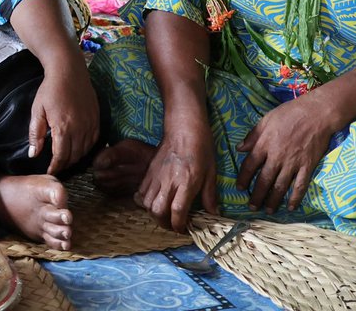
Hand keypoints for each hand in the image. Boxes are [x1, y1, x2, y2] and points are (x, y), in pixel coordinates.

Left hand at [29, 67, 98, 173]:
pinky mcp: (97, 117)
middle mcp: (80, 128)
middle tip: (57, 167)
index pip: (61, 157)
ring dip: (76, 158)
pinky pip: (95, 140)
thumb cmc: (50, 88)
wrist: (68, 69)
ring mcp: (91, 123)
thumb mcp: (37, 110)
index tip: (50, 172)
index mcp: (63, 127)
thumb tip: (33, 154)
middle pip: (74, 156)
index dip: (55, 167)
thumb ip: (36, 133)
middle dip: (65, 165)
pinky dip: (87, 148)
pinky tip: (79, 148)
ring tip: (67, 160)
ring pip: (86, 150)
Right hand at [135, 117, 217, 231]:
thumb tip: (213, 213)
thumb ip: (210, 195)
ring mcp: (156, 176)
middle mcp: (169, 181)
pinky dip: (146, 200)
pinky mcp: (149, 171)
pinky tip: (156, 200)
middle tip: (173, 225)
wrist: (184, 127)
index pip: (177, 212)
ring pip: (146, 203)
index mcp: (186, 182)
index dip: (179, 225)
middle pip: (157, 211)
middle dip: (164, 224)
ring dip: (154, 213)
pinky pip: (141, 191)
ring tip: (164, 214)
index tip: (184, 229)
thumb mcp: (211, 172)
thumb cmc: (201, 147)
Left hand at [236, 94, 335, 212]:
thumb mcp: (266, 119)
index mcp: (264, 144)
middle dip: (257, 195)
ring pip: (280, 186)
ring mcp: (293, 163)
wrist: (317, 114)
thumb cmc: (290, 113)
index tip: (240, 188)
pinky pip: (300, 185)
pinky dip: (295, 198)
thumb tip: (239, 148)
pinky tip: (291, 207)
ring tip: (268, 210)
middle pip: (264, 180)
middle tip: (252, 206)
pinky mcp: (307, 166)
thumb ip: (252, 135)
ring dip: (273, 200)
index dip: (243, 178)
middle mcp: (277, 157)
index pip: (249, 165)